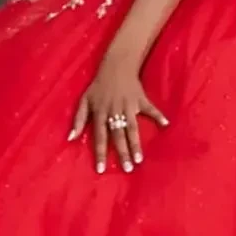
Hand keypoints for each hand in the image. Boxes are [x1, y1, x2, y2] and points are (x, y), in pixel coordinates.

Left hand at [69, 58, 167, 175]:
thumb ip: (78, 119)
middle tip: (128, 169)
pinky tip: (165, 124)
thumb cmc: (99, 86)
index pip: (99, 137)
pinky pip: (150, 109)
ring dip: (136, 144)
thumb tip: (70, 138)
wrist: (115, 66)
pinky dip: (158, 116)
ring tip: (139, 159)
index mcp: (100, 113)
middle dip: (122, 153)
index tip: (101, 170)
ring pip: (132, 128)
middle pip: (118, 136)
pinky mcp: (141, 100)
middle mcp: (114, 111)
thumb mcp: (84, 100)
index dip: (100, 153)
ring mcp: (128, 106)